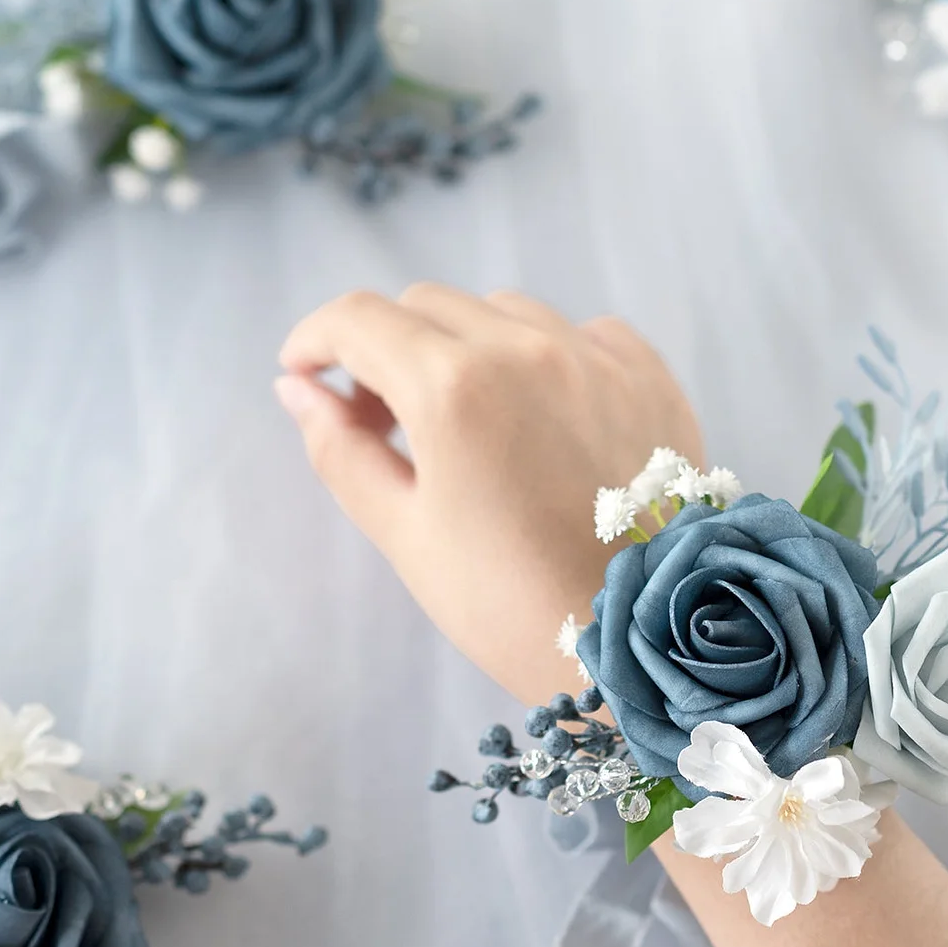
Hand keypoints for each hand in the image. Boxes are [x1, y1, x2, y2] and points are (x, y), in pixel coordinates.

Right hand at [277, 285, 701, 701]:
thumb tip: (298, 388)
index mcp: (454, 387)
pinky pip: (581, 332)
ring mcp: (596, 357)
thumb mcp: (406, 534)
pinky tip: (542, 417)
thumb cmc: (513, 606)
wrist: (643, 640)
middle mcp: (527, 349)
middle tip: (382, 420)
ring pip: (503, 311)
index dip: (316, 339)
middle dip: (386, 349)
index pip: (359, 318)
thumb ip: (342, 449)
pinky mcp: (649, 376)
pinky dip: (546, 356)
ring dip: (466, 347)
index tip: (305, 372)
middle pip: (426, 306)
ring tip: (468, 422)